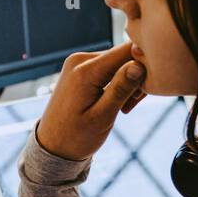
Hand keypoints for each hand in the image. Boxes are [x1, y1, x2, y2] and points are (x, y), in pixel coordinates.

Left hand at [36, 42, 146, 160]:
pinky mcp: (81, 68)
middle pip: (125, 55)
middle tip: (131, 105)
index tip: (145, 91)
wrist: (52, 146)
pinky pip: (109, 67)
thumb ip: (121, 89)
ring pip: (119, 61)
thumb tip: (139, 65)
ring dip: (128, 82)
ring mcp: (79, 62)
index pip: (128, 50)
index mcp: (85, 70)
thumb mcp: (102, 117)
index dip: (145, 66)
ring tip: (123, 108)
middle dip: (136, 77)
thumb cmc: (76, 137)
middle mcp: (80, 59)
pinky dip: (117, 82)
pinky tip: (115, 102)